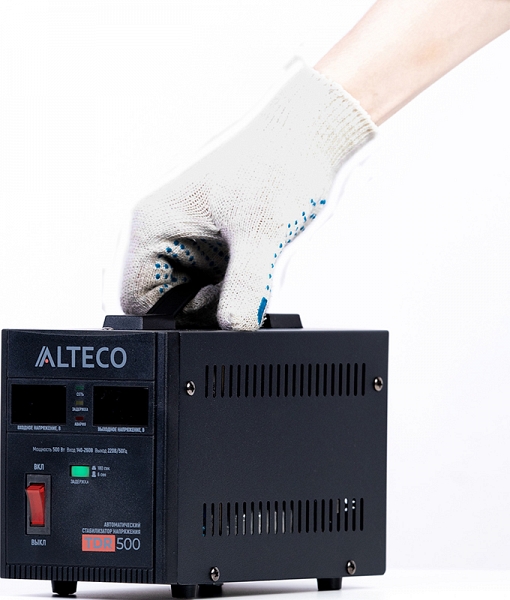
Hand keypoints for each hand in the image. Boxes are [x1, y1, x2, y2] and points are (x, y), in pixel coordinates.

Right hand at [121, 62, 375, 329]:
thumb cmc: (277, 167)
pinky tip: (254, 262)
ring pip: (191, 295)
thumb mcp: (261, 234)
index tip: (216, 306)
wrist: (308, 141)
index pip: (136, 298)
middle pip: (165, 301)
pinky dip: (234, 285)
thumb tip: (234, 330)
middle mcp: (163, 232)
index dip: (174, 316)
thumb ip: (246, 288)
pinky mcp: (210, 244)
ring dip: (221, 294)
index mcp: (153, 225)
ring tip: (251, 264)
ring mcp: (187, 239)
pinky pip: (212, 282)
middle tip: (240, 285)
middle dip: (202, 306)